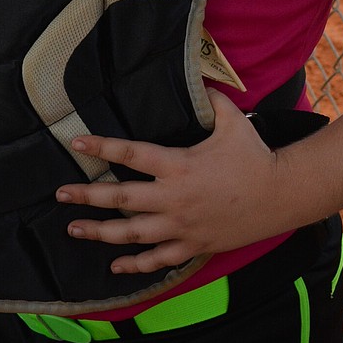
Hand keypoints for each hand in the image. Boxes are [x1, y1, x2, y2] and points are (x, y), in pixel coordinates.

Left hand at [54, 90, 284, 273]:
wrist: (281, 195)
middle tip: (61, 195)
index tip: (76, 143)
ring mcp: (182, 226)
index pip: (131, 155)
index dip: (102, 148)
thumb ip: (211, 99)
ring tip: (74, 229)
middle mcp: (174, 198)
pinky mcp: (193, 246)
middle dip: (87, 197)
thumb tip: (198, 77)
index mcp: (178, 165)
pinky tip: (114, 265)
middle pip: (121, 200)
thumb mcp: (232, 121)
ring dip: (100, 233)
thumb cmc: (254, 156)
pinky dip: (135, 264)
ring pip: (132, 234)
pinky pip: (158, 260)